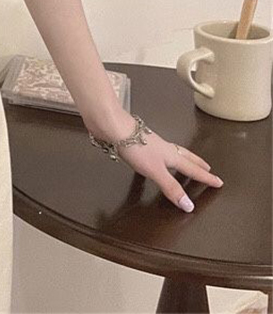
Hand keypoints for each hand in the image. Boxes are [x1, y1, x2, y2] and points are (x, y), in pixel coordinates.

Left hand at [87, 109, 223, 211]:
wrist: (113, 127)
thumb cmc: (135, 147)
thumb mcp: (156, 171)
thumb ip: (171, 187)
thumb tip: (189, 205)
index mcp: (171, 156)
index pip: (193, 169)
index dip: (205, 177)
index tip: (219, 181)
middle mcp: (164, 148)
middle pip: (185, 156)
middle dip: (197, 163)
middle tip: (207, 167)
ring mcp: (151, 144)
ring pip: (172, 152)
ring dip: (181, 158)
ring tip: (184, 162)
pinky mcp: (137, 142)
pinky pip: (156, 151)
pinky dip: (161, 156)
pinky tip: (153, 158)